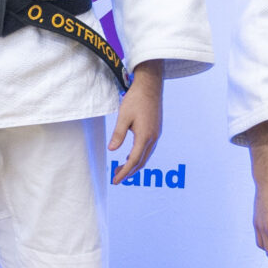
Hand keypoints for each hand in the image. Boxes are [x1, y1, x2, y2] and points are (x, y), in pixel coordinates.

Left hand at [109, 60, 165, 184]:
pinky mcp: (156, 130)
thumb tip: (111, 150)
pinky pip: (148, 149)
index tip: (116, 180)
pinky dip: (139, 156)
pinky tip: (130, 155)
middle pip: (141, 161)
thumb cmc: (136, 99)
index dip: (124, 172)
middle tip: (116, 178)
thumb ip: (118, 134)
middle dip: (129, 172)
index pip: (134, 160)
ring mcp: (156, 134)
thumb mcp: (123, 116)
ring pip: (146, 156)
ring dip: (134, 164)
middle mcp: (153, 138)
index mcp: (145, 136)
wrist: (150, 86)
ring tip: (121, 169)